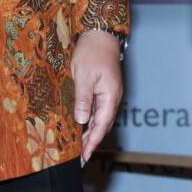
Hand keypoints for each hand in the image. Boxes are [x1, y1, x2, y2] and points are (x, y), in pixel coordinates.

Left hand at [72, 30, 123, 164]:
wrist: (101, 34)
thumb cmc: (92, 52)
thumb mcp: (84, 75)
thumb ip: (83, 98)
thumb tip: (81, 121)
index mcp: (110, 95)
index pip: (102, 125)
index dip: (93, 142)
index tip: (84, 156)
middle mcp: (112, 97)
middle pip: (103, 124)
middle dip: (92, 141)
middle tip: (79, 157)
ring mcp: (109, 93)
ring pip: (100, 118)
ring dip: (91, 132)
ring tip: (79, 146)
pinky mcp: (104, 89)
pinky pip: (98, 109)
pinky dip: (90, 120)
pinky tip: (81, 125)